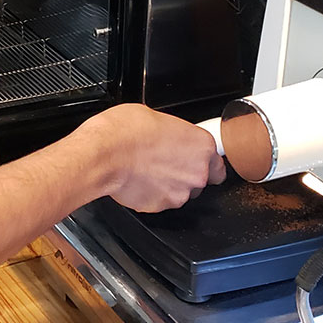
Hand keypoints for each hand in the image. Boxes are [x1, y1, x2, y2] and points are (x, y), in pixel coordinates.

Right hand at [76, 103, 225, 213]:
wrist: (104, 155)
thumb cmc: (126, 132)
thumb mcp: (156, 117)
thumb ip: (173, 133)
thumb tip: (170, 137)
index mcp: (202, 146)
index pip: (218, 164)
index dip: (205, 162)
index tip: (196, 161)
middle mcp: (196, 172)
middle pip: (200, 179)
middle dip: (185, 173)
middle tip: (164, 161)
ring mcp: (179, 192)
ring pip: (180, 192)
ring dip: (168, 184)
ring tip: (148, 169)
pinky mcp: (161, 206)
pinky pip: (161, 201)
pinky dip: (153, 194)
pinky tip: (140, 179)